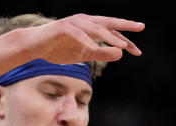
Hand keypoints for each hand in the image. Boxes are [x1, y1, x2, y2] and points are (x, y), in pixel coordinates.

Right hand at [25, 14, 144, 63]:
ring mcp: (73, 23)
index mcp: (91, 27)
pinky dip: (86, 40)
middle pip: (108, 23)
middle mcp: (84, 21)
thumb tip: (121, 53)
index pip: (112, 33)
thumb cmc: (59, 48)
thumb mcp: (85, 54)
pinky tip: (94, 47)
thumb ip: (102, 53)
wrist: (35, 47)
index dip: (126, 42)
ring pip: (95, 28)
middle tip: (140, 26)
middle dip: (124, 25)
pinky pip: (77, 34)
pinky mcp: (62, 28)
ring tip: (122, 45)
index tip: (138, 52)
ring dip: (109, 36)